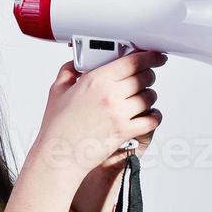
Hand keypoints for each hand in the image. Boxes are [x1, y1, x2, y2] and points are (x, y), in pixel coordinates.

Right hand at [31, 50, 165, 184]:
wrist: (58, 154)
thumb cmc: (57, 127)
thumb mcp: (57, 92)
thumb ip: (68, 72)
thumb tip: (75, 64)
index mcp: (95, 80)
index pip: (132, 61)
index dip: (149, 57)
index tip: (155, 57)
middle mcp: (109, 94)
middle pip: (144, 77)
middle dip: (147, 76)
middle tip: (144, 78)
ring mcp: (119, 113)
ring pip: (150, 97)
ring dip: (149, 97)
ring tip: (141, 99)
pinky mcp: (125, 130)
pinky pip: (152, 119)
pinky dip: (154, 116)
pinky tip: (148, 115)